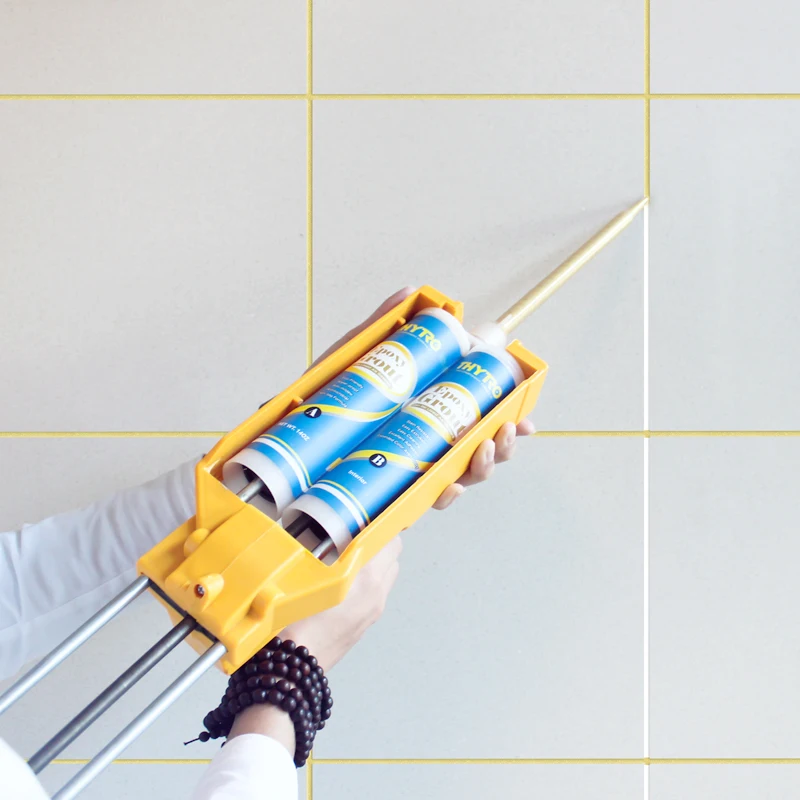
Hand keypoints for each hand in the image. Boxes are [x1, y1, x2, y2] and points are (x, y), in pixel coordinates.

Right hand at [227, 537, 401, 751]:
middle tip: (350, 530)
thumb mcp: (306, 576)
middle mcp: (376, 594)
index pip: (391, 538)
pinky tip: (338, 578)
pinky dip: (364, 580)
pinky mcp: (364, 623)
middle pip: (392, 554)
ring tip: (342, 553)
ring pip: (385, 573)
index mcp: (367, 579)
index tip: (365, 514)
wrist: (291, 670)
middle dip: (375, 539)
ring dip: (371, 560)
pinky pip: (374, 592)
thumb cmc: (293, 627)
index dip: (380, 522)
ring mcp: (373, 611)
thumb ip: (326, 549)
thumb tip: (336, 529)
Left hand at [310, 287, 535, 511]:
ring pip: (461, 475)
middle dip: (501, 444)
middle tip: (507, 431)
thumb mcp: (351, 363)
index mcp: (422, 416)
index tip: (524, 413)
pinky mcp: (393, 500)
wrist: (286, 465)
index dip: (505, 416)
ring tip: (482, 452)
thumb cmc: (320, 410)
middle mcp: (421, 447)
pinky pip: (427, 500)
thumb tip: (410, 289)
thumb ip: (379, 328)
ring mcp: (409, 474)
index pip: (473, 416)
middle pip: (476, 448)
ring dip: (482, 467)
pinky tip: (449, 486)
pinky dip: (444, 494)